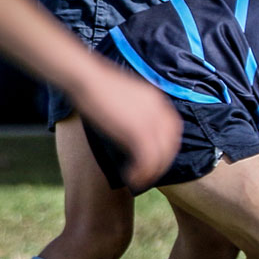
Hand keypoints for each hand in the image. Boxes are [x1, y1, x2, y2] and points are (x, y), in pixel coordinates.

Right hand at [68, 65, 181, 189]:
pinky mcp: (137, 132)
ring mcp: (150, 121)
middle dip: (162, 162)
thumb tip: (130, 128)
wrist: (86, 78)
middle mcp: (159, 110)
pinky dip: (141, 172)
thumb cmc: (95, 86)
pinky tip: (130, 177)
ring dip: (151, 172)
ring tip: (138, 180)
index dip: (167, 146)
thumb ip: (135, 111)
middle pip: (171, 144)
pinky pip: (147, 160)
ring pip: (161, 155)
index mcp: (157, 100)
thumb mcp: (124, 97)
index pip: (172, 128)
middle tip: (148, 174)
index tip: (156, 157)